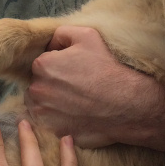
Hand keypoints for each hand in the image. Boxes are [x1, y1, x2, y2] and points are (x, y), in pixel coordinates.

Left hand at [24, 26, 164, 153]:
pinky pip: (48, 124)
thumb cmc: (108, 69)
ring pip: (40, 106)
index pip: (41, 65)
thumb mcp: (87, 35)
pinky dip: (57, 121)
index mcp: (42, 65)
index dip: (58, 67)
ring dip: (51, 104)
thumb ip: (61, 33)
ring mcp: (43, 114)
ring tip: (75, 103)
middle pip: (38, 85)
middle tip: (76, 89)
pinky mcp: (53, 132)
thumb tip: (50, 43)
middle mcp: (37, 90)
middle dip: (52, 86)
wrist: (127, 104)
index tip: (74, 72)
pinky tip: (75, 115)